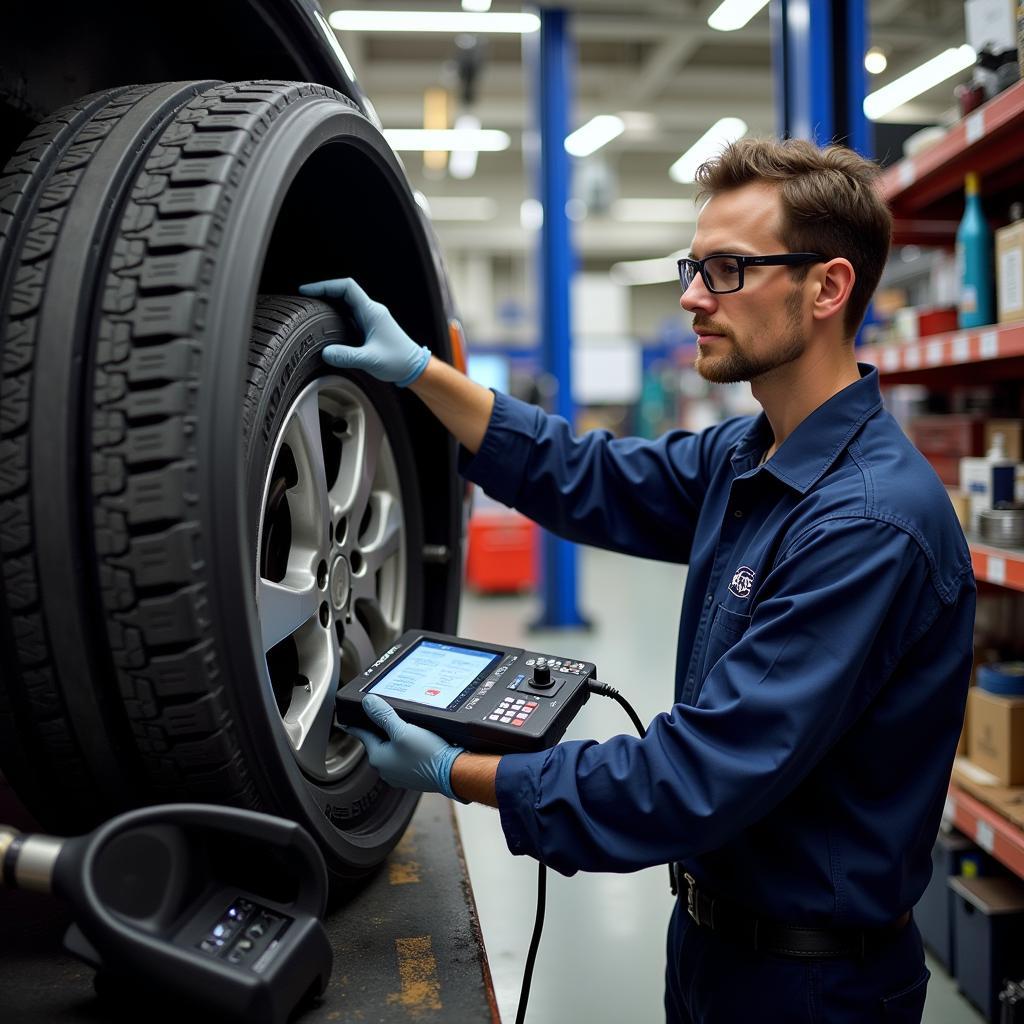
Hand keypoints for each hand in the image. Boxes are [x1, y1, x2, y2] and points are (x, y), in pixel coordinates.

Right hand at [297, 277, 430, 386]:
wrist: (414, 368)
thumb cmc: (399, 361)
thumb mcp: (370, 360)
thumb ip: (347, 356)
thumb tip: (326, 353)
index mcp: (372, 312)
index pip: (346, 287)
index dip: (325, 285)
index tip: (308, 290)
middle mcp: (371, 312)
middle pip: (343, 293)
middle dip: (323, 293)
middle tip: (305, 301)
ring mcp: (370, 320)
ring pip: (346, 305)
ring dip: (329, 305)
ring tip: (311, 312)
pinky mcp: (370, 329)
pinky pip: (349, 317)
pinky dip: (336, 318)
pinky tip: (327, 327)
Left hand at [346, 694, 464, 799]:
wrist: (453, 773)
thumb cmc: (427, 754)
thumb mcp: (403, 730)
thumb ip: (384, 716)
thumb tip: (368, 703)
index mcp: (379, 758)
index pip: (363, 736)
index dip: (356, 726)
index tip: (346, 722)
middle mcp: (387, 770)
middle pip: (378, 743)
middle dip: (381, 730)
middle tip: (385, 715)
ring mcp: (401, 775)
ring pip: (393, 751)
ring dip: (397, 739)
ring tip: (405, 726)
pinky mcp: (415, 776)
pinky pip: (406, 758)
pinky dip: (408, 749)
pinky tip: (419, 740)